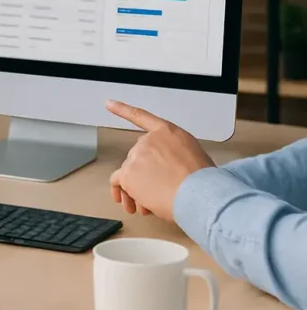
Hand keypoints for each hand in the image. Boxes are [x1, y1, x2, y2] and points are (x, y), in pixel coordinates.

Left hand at [106, 100, 214, 221]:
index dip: (123, 110)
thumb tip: (167, 170)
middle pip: (139, 157)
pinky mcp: (128, 174)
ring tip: (148, 205)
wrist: (198, 192)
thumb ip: (175, 154)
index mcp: (167, 131)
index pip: (141, 117)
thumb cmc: (202, 179)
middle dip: (146, 175)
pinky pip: (116, 181)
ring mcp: (136, 156)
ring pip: (131, 173)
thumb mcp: (194, 154)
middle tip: (156, 193)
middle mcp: (148, 140)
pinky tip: (118, 197)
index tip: (108, 104)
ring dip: (137, 189)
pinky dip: (117, 189)